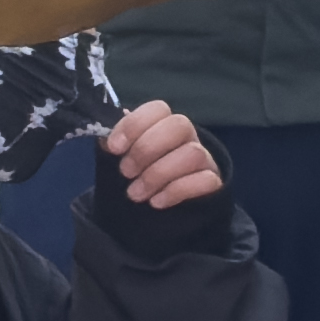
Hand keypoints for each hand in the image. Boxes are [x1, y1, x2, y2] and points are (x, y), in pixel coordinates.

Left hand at [101, 99, 224, 214]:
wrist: (162, 211)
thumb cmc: (139, 175)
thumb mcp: (122, 158)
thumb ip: (115, 144)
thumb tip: (106, 136)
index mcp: (164, 124)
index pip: (158, 109)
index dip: (134, 124)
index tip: (114, 147)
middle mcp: (187, 137)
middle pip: (179, 125)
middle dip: (147, 149)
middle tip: (126, 172)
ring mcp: (204, 159)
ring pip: (192, 153)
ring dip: (158, 174)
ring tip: (135, 194)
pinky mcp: (212, 183)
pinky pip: (204, 181)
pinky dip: (176, 191)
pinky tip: (156, 202)